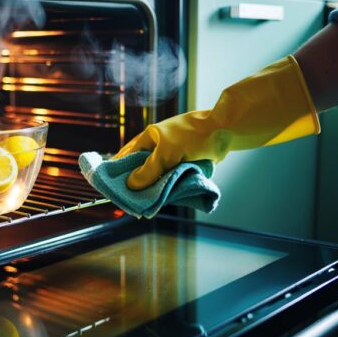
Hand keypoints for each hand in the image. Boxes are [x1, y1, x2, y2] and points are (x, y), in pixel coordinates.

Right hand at [114, 56, 319, 189]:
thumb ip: (148, 170)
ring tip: (147, 204)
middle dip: (137, 185)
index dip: (118, 172)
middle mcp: (157, 147)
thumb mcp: (167, 154)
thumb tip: (130, 186)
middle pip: (140, 169)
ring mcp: (171, 156)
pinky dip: (167, 188)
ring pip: (156, 177)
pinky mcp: (183, 165)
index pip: (125, 157)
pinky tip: (163, 199)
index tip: (113, 189)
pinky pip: (170, 179)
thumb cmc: (193, 136)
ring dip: (154, 188)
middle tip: (132, 202)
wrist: (224, 131)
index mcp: (147, 138)